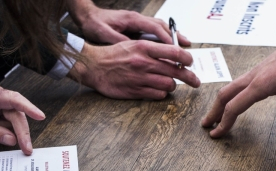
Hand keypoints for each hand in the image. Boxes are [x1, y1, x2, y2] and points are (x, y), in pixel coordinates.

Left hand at [0, 86, 45, 155]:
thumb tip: (12, 140)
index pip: (13, 100)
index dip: (28, 108)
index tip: (40, 116)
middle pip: (17, 113)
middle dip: (23, 132)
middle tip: (27, 149)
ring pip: (15, 118)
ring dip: (20, 133)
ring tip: (24, 149)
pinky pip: (9, 121)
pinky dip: (13, 131)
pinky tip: (17, 143)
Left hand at [69, 0, 190, 45]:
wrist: (88, 16)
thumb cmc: (94, 25)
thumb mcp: (104, 34)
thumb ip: (118, 41)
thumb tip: (133, 48)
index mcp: (132, 20)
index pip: (154, 28)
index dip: (166, 39)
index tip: (175, 49)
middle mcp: (138, 19)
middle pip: (162, 26)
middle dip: (176, 37)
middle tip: (187, 48)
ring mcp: (138, 22)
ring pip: (160, 28)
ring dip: (172, 37)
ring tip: (184, 47)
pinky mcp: (136, 27)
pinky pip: (154, 32)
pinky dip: (164, 39)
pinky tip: (168, 48)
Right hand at [70, 41, 199, 99]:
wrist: (94, 66)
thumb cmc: (114, 55)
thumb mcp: (133, 44)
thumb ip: (153, 50)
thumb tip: (174, 56)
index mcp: (144, 48)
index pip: (175, 53)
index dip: (187, 59)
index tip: (190, 62)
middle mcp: (144, 63)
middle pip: (176, 72)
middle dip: (190, 77)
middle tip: (196, 81)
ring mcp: (140, 78)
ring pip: (168, 85)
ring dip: (172, 86)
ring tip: (170, 84)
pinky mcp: (134, 91)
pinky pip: (157, 95)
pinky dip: (161, 94)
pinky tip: (158, 91)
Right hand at [202, 50, 275, 142]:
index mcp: (260, 85)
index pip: (234, 107)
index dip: (223, 122)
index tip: (216, 134)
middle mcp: (253, 77)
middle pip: (225, 95)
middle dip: (214, 111)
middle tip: (206, 126)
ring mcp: (255, 72)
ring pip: (230, 88)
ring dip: (220, 103)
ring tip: (216, 115)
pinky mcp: (259, 69)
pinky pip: (238, 84)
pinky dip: (230, 95)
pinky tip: (234, 101)